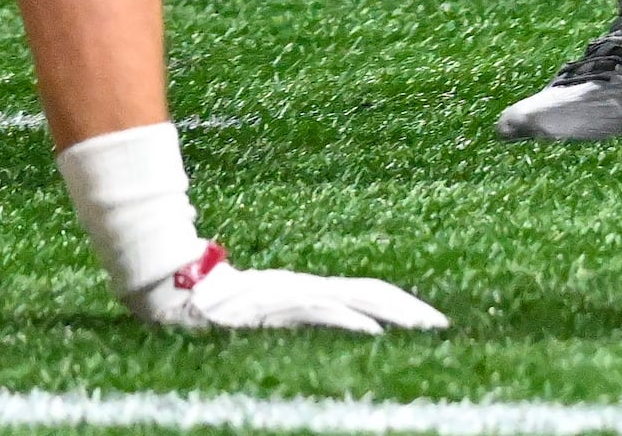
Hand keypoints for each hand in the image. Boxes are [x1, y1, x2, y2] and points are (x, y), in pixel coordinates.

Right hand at [123, 244, 447, 334]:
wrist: (177, 293)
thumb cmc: (217, 307)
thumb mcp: (266, 314)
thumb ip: (295, 317)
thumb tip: (330, 328)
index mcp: (309, 290)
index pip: (366, 293)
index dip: (401, 304)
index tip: (432, 321)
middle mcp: (307, 288)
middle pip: (370, 293)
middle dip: (409, 309)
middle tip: (443, 326)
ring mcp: (293, 296)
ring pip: (354, 300)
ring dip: (392, 314)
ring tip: (424, 326)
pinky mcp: (276, 307)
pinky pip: (320, 313)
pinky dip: (349, 320)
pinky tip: (373, 332)